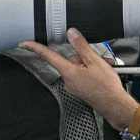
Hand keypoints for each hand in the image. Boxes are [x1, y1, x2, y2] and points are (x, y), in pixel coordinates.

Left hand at [19, 26, 136, 127]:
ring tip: (104, 67)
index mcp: (68, 72)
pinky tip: (102, 74)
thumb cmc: (106, 86)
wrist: (115, 105)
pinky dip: (91, 71)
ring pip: (78, 66)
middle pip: (70, 60)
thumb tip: (71, 34)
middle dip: (83, 56)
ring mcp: (73, 86)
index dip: (36, 48)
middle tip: (98, 59)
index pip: (48, 57)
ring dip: (90, 64)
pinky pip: (82, 75)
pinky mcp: (80, 89)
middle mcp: (68, 80)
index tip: (24, 43)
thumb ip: (81, 46)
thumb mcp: (95, 61)